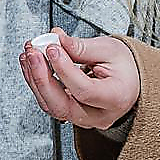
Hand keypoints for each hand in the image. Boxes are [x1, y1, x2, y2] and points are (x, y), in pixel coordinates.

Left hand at [20, 29, 141, 131]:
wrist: (130, 80)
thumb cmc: (124, 66)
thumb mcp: (109, 49)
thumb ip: (82, 47)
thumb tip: (57, 40)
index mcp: (116, 98)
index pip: (84, 90)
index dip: (64, 69)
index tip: (52, 47)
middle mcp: (99, 115)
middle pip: (62, 105)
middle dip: (41, 77)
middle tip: (32, 52)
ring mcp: (83, 118)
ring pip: (51, 106)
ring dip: (35, 78)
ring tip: (29, 53)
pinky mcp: (70, 114)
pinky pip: (49, 102)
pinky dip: (37, 82)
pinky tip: (31, 63)